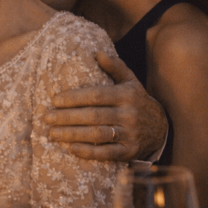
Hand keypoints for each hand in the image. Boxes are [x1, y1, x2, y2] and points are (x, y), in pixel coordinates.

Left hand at [44, 52, 167, 161]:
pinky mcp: (129, 152)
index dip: (73, 98)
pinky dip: (88, 152)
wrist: (160, 128)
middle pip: (93, 116)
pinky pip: (106, 153)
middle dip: (67, 117)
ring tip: (52, 133)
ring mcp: (130, 134)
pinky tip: (71, 149)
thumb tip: (97, 53)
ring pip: (97, 135)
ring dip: (72, 135)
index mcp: (126, 95)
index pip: (95, 96)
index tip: (54, 100)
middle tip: (47, 117)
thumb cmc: (136, 101)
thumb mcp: (130, 82)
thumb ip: (115, 67)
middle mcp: (129, 114)